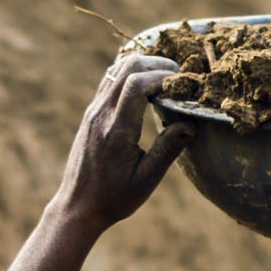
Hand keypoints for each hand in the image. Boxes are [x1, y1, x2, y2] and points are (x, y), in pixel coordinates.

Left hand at [41, 51, 190, 243]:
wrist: (78, 205)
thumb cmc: (114, 198)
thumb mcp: (146, 180)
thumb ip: (168, 150)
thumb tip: (192, 124)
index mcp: (116, 131)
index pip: (136, 84)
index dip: (163, 76)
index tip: (183, 87)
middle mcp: (101, 114)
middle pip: (128, 66)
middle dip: (157, 65)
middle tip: (179, 80)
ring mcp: (94, 110)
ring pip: (118, 68)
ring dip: (144, 66)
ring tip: (166, 82)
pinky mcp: (92, 111)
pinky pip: (111, 79)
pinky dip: (131, 74)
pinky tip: (148, 88)